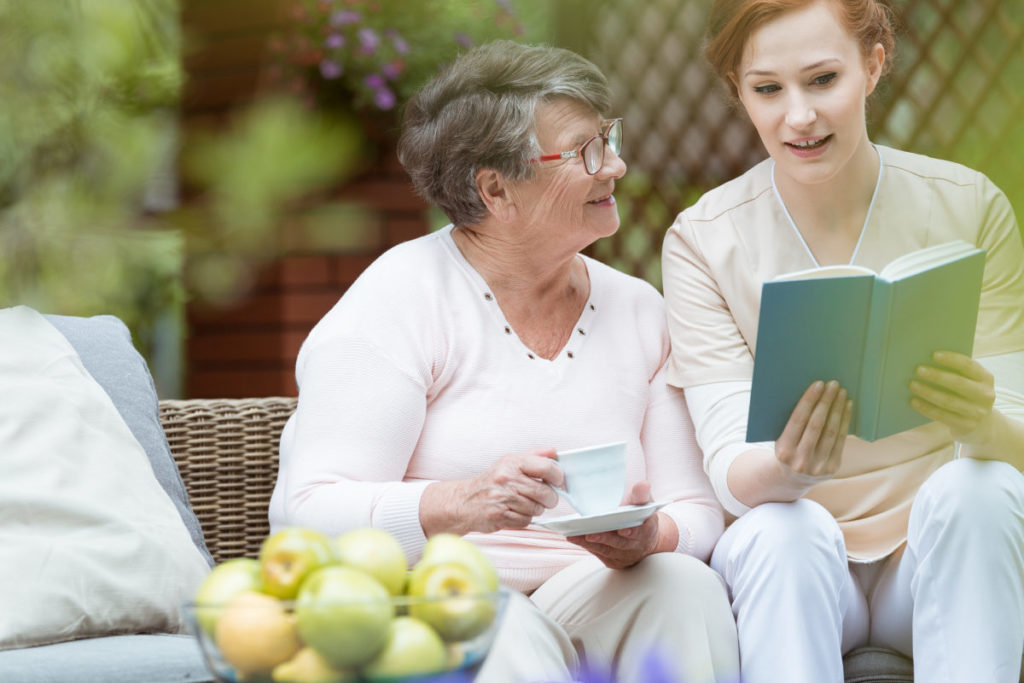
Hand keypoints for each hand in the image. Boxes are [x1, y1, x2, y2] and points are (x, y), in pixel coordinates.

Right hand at [423, 448, 561, 535]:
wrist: (464, 501)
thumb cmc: (491, 481)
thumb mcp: (509, 462)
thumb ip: (534, 456)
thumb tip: (555, 452)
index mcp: (511, 462)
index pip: (546, 467)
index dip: (558, 476)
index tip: (559, 481)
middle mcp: (506, 479)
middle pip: (544, 492)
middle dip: (550, 498)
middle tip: (545, 497)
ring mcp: (502, 498)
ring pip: (537, 509)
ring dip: (535, 509)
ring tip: (524, 504)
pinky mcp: (500, 516)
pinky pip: (526, 521)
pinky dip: (525, 519)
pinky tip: (515, 512)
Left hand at [565, 481, 660, 569]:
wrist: (645, 536)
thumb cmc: (641, 516)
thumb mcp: (645, 503)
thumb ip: (642, 495)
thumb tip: (642, 485)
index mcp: (647, 529)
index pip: (641, 532)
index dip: (633, 532)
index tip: (623, 530)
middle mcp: (636, 545)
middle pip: (620, 543)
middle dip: (605, 538)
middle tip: (590, 533)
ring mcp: (624, 554)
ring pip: (607, 550)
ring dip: (590, 543)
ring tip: (575, 535)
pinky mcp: (612, 560)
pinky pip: (598, 553)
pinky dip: (586, 546)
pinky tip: (574, 538)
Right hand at [775, 380, 852, 478]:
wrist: (790, 479)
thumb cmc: (785, 450)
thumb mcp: (780, 439)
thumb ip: (792, 423)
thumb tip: (811, 395)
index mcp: (784, 450)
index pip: (798, 420)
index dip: (809, 401)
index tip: (818, 384)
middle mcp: (800, 460)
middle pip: (816, 425)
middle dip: (826, 402)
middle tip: (833, 384)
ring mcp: (817, 466)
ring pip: (831, 432)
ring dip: (838, 409)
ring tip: (841, 393)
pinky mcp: (831, 468)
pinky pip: (840, 440)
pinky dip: (845, 421)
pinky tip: (847, 407)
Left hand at [910, 351, 995, 443]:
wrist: (982, 425)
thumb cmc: (967, 395)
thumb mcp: (970, 382)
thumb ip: (956, 371)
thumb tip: (926, 360)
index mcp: (986, 378)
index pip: (968, 366)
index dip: (951, 359)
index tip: (933, 354)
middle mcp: (985, 395)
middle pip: (958, 383)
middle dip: (936, 376)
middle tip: (918, 369)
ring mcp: (977, 412)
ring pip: (948, 401)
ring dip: (928, 392)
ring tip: (912, 384)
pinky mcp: (966, 426)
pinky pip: (942, 415)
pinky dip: (926, 408)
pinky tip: (913, 401)